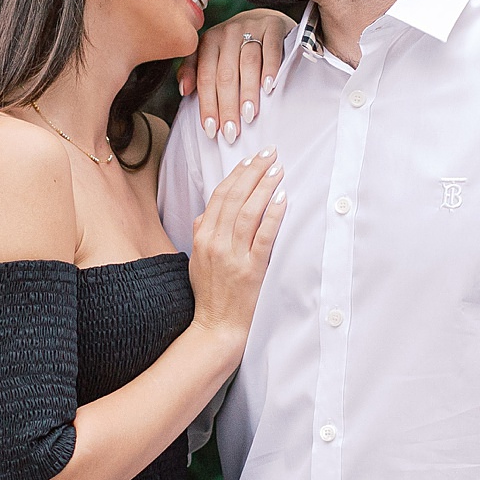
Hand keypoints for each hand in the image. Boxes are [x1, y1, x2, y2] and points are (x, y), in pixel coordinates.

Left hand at [175, 9, 294, 141]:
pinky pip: (271, 48)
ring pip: (247, 63)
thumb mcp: (212, 54)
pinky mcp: (273, 25)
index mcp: (209, 41)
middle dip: (227, 106)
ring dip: (248, 91)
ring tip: (248, 115)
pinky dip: (270, 68)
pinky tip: (269, 87)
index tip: (212, 130)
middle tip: (232, 131)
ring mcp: (251, 26)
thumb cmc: (236, 46)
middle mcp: (228, 32)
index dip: (207, 105)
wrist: (266, 19)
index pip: (206, 77)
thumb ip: (194, 70)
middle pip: (226, 74)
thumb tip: (184, 90)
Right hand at [187, 147, 286, 345]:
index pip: (219, 196)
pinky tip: (282, 198)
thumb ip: (201, 232)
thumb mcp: (197, 258)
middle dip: (253, 171)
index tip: (250, 159)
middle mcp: (215, 242)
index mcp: (201, 236)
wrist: (215, 325)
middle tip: (270, 154)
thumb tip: (207, 212)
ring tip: (278, 170)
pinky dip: (273, 215)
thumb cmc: (209, 292)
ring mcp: (232, 256)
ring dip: (265, 186)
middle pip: (234, 198)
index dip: (236, 175)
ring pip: (248, 212)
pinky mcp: (251, 269)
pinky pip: (263, 236)